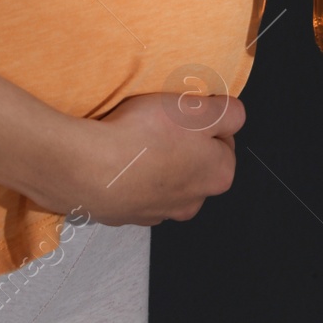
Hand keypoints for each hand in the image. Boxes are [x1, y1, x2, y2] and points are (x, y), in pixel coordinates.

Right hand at [37, 93, 245, 225]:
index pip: (224, 141)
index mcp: (218, 176)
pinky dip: (126, 173)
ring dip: (152, 159)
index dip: (206, 120)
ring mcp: (154, 213)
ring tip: (132, 136)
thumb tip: (234, 115)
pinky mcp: (121, 215)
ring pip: (161, 177)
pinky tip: (113, 155)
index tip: (187, 110)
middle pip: (193, 162)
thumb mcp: (199, 108)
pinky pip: (131, 188)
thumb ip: (229, 112)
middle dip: (180, 142)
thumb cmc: (148, 135)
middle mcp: (191, 202)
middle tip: (159, 121)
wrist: (88, 167)